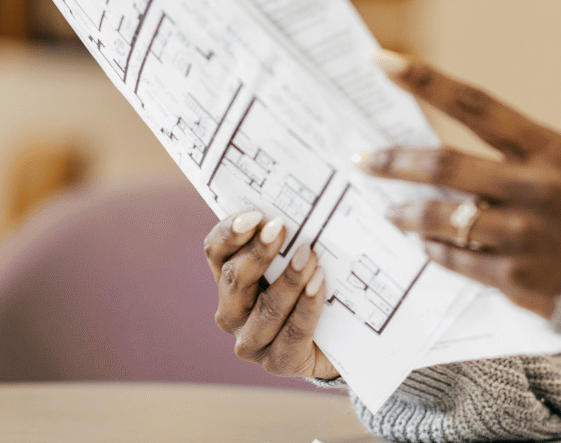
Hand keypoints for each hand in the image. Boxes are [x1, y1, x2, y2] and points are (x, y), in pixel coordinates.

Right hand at [203, 211, 337, 380]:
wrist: (344, 338)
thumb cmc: (319, 284)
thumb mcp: (305, 253)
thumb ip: (298, 230)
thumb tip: (320, 198)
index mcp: (230, 278)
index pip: (216, 251)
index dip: (230, 231)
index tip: (255, 214)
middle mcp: (232, 311)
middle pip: (234, 278)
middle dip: (257, 251)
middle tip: (280, 228)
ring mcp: (252, 341)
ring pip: (265, 309)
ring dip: (288, 280)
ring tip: (310, 256)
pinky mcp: (278, 362)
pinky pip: (292, 333)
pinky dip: (307, 307)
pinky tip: (319, 285)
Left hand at [357, 51, 560, 317]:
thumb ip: (509, 159)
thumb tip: (431, 160)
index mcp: (551, 150)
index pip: (477, 105)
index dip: (426, 81)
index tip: (381, 61)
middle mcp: (538, 189)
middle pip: (445, 165)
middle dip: (393, 161)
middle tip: (362, 158)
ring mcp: (526, 237)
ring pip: (441, 218)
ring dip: (406, 214)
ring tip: (390, 211)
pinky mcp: (517, 280)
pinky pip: (456, 259)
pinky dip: (434, 248)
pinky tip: (426, 241)